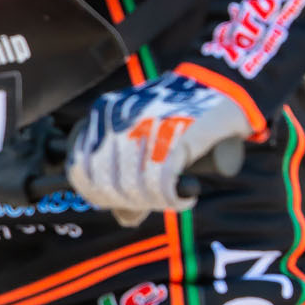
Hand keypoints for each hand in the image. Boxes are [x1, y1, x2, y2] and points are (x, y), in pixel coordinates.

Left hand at [67, 72, 254, 225]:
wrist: (222, 86)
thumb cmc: (178, 115)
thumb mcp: (142, 136)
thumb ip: (126, 174)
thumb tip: (124, 218)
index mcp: (102, 114)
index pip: (82, 173)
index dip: (102, 197)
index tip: (123, 202)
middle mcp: (120, 118)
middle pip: (110, 183)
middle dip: (132, 202)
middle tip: (154, 201)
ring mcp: (149, 124)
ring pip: (136, 185)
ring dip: (155, 202)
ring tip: (170, 198)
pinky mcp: (180, 133)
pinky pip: (164, 179)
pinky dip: (172, 198)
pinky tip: (182, 198)